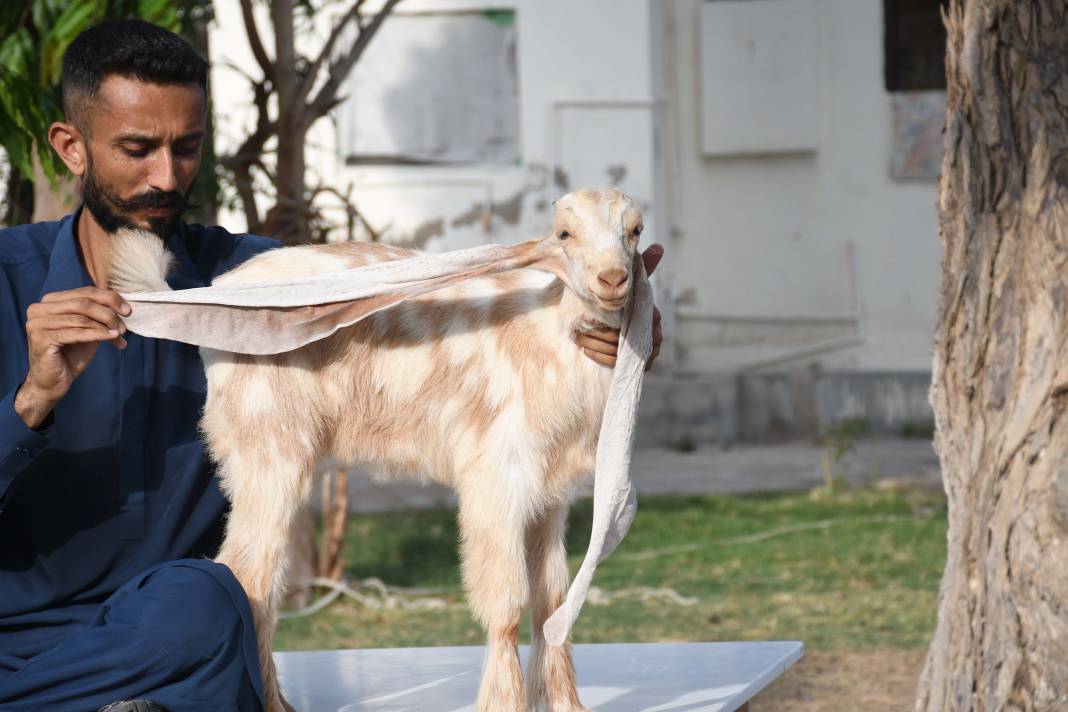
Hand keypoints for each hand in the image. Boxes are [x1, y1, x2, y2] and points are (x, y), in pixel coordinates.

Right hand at [15, 287, 129, 427]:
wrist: (53, 382)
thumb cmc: (70, 354)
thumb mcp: (88, 329)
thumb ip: (98, 314)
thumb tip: (122, 304)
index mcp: (49, 301)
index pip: (84, 292)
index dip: (109, 298)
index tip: (128, 310)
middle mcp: (38, 309)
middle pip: (83, 303)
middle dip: (108, 314)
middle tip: (124, 326)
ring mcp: (37, 323)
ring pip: (81, 318)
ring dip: (106, 326)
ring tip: (119, 335)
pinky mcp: (41, 338)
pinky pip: (76, 333)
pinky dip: (98, 334)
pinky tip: (112, 338)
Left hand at [574, 244, 664, 369]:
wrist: (620, 335)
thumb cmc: (624, 305)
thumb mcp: (631, 287)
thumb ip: (643, 268)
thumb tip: (658, 246)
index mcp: (652, 315)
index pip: (631, 318)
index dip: (608, 320)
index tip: (585, 314)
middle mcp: (655, 336)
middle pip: (622, 336)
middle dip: (596, 332)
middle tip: (576, 327)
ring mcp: (648, 353)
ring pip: (616, 350)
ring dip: (593, 343)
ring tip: (575, 336)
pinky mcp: (637, 367)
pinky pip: (616, 362)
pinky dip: (599, 355)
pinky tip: (584, 349)